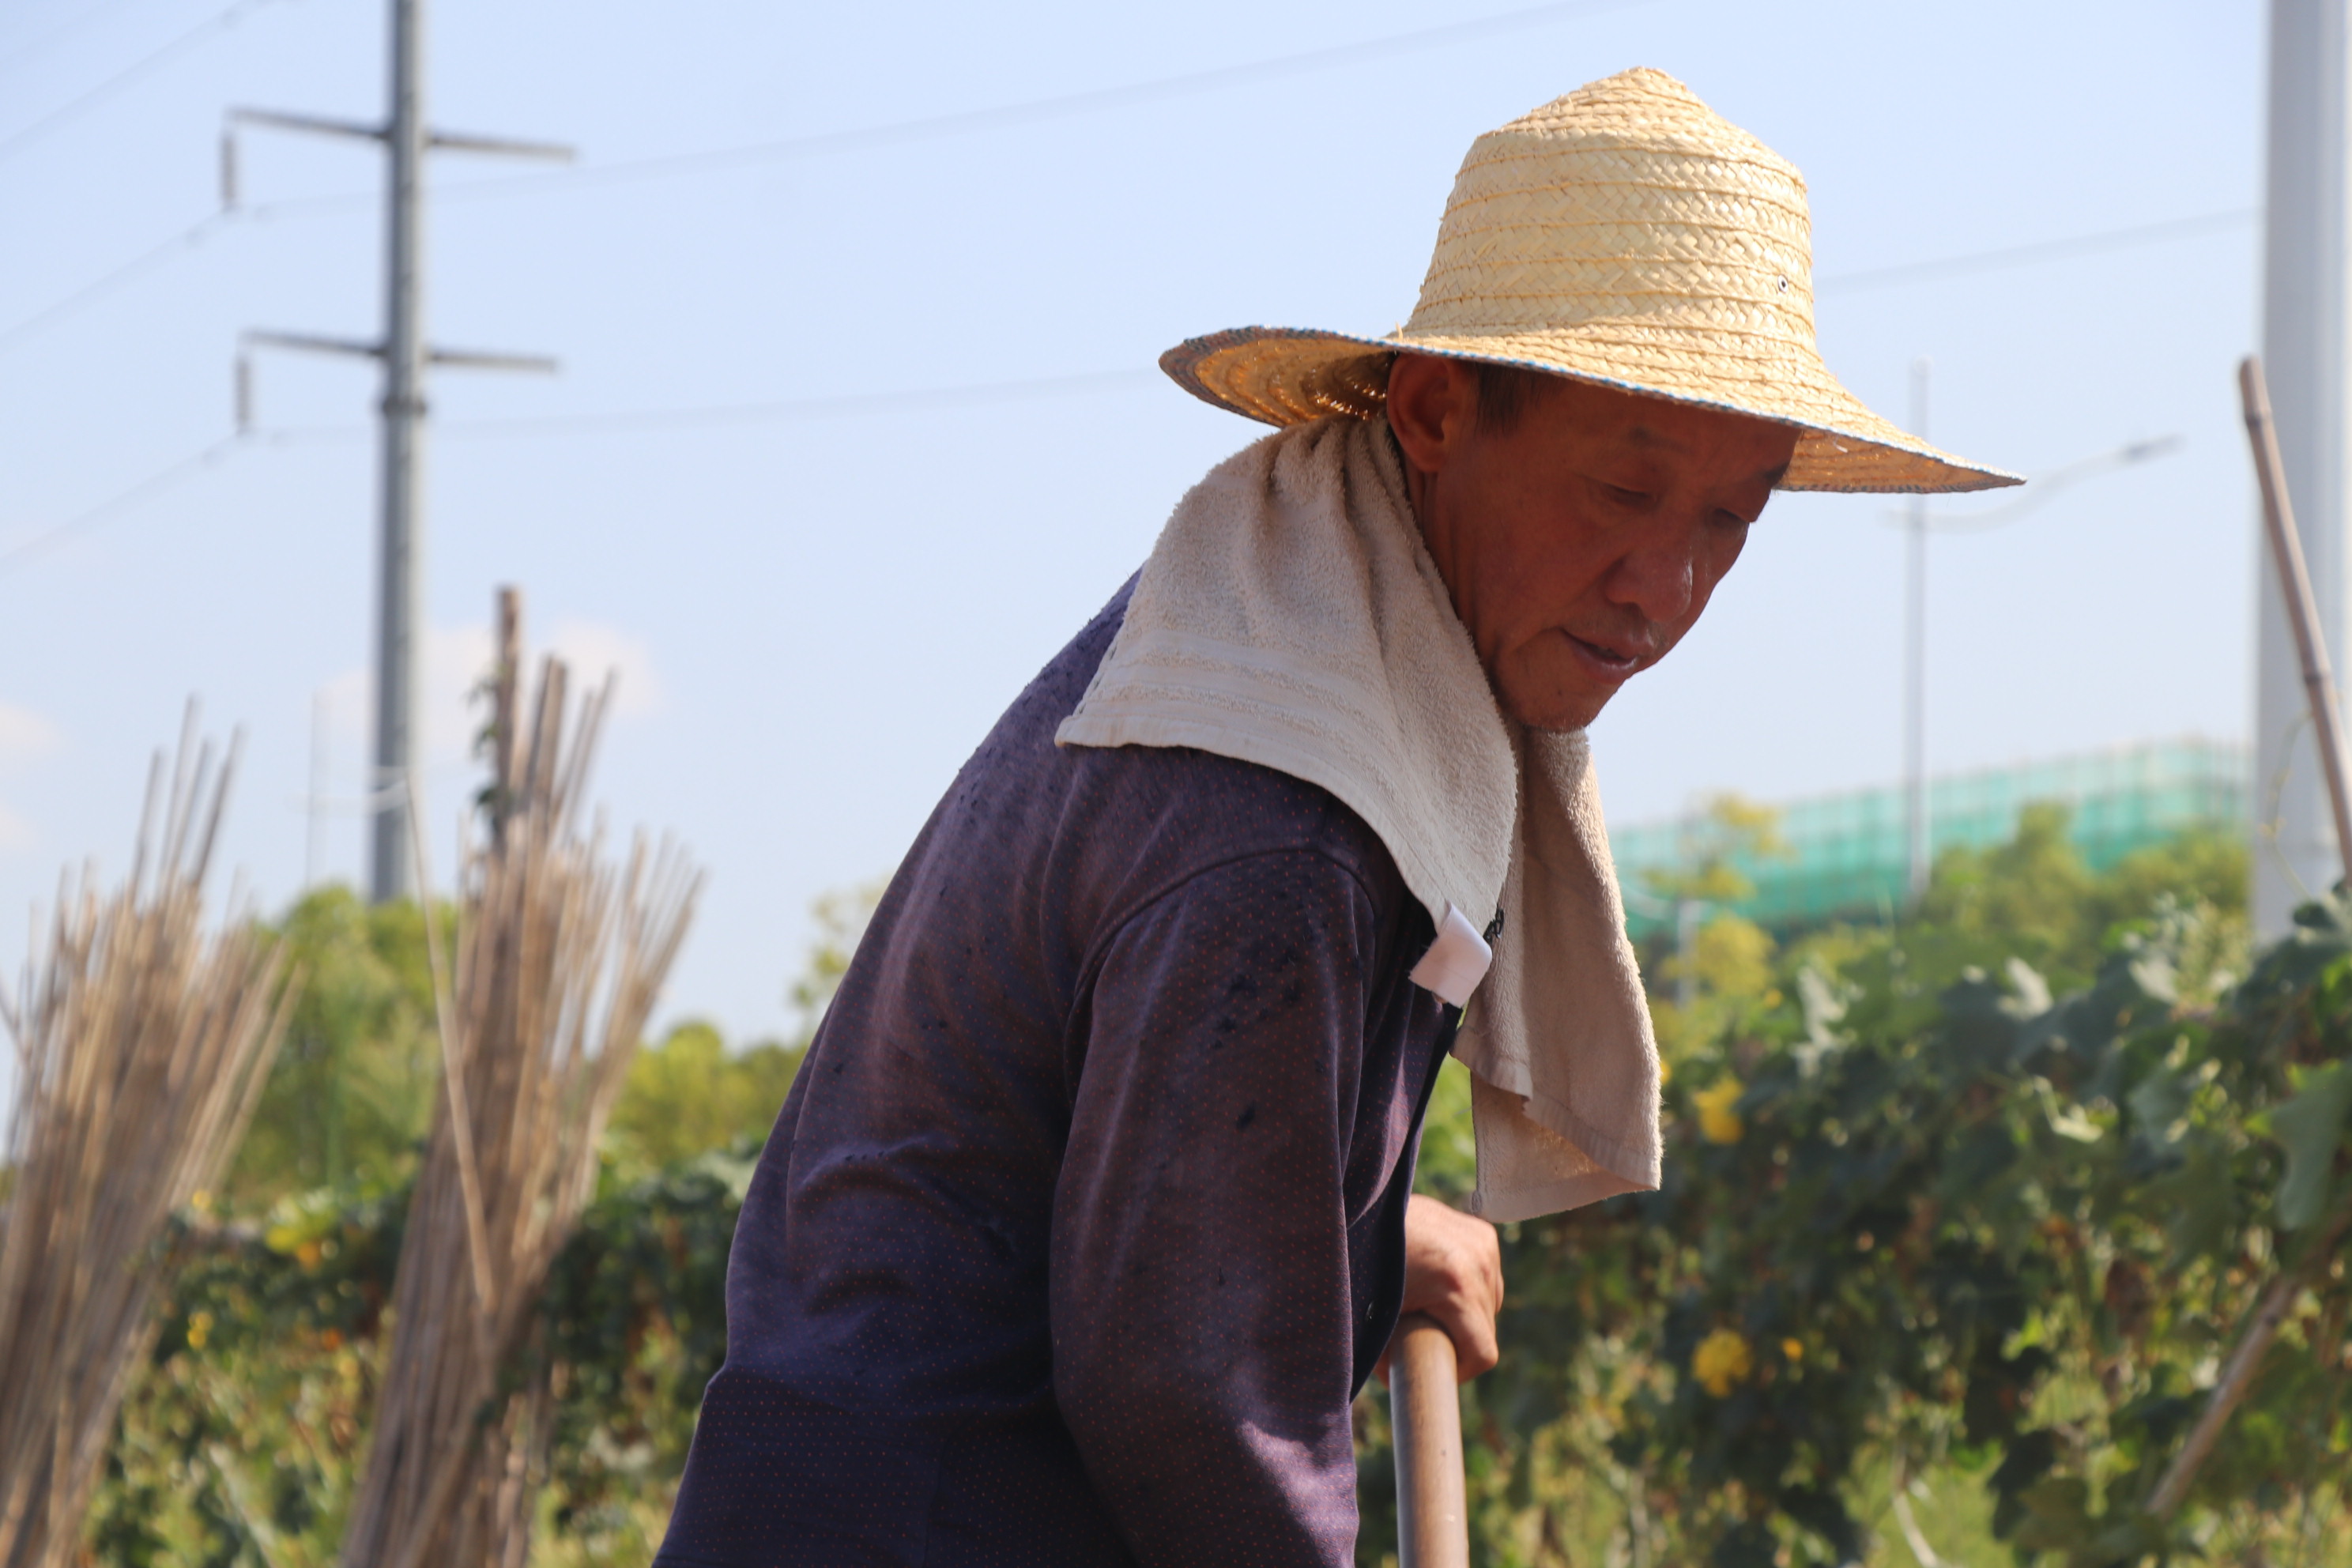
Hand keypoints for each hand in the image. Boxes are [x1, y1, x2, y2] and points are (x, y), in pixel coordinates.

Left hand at [1378, 1193, 1501, 1382]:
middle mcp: (1478, 1262)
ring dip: (1467, 1312)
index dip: (1461, 1370)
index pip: (1484, 1352)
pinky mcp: (1481, 1232)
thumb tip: (1399, 1384)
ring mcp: (1483, 1243)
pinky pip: (1487, 1277)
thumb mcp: (1373, 1319)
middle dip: (1459, 1340)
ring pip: (1490, 1302)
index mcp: (1457, 1286)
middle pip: (1487, 1328)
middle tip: (1425, 1338)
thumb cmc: (1363, 1268)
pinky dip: (1470, 1286)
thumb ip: (1387, 1359)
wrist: (1363, 1214)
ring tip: (1432, 1308)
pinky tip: (1442, 1283)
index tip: (1435, 1368)